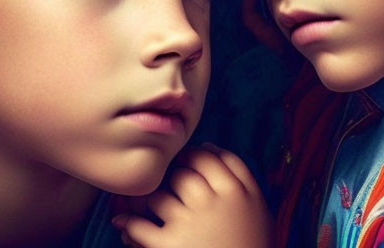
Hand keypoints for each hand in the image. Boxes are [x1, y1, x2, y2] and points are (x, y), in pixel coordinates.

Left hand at [113, 144, 273, 247]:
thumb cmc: (251, 242)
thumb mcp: (257, 204)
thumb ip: (239, 171)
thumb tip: (207, 145)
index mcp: (235, 191)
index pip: (205, 157)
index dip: (193, 156)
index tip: (188, 164)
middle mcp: (210, 204)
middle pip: (181, 174)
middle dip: (173, 178)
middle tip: (172, 188)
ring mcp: (188, 225)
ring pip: (158, 196)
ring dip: (151, 201)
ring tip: (151, 207)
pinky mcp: (168, 247)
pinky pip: (139, 227)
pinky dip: (128, 225)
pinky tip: (126, 225)